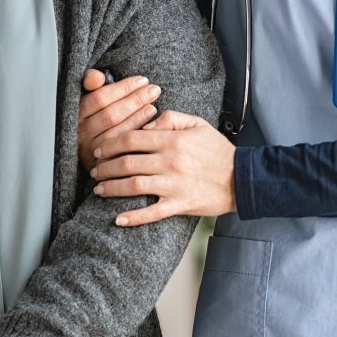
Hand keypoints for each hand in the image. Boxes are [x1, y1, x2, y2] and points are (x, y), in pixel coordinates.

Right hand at [77, 68, 161, 172]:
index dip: (123, 88)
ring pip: (117, 132)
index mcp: (77, 114)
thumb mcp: (91, 97)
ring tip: (153, 105)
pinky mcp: (102, 166)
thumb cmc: (96, 116)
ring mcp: (90, 151)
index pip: (99, 98)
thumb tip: (97, 77)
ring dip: (138, 117)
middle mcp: (80, 134)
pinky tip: (150, 124)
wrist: (93, 152)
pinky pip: (122, 149)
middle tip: (154, 90)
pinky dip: (137, 134)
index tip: (142, 80)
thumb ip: (90, 82)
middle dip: (135, 100)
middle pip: (110, 115)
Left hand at [90, 110, 236, 225]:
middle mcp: (170, 161)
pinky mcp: (180, 204)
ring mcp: (174, 185)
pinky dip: (133, 217)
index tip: (99, 148)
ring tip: (99, 189)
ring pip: (133, 186)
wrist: (242, 178)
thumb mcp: (197, 123)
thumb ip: (170, 118)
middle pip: (127, 162)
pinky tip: (118, 219)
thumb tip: (145, 125)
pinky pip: (152, 213)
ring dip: (112, 188)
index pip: (132, 138)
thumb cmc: (218, 150)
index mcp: (172, 140)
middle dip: (105, 166)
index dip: (110, 143)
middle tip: (94, 170)